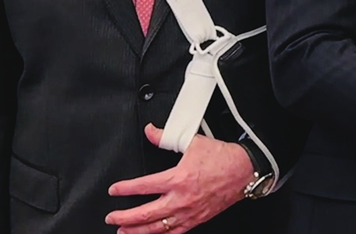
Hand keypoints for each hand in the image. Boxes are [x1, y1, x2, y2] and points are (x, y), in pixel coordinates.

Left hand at [105, 124, 254, 233]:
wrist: (244, 170)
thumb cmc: (222, 157)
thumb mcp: (192, 142)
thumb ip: (167, 137)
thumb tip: (151, 131)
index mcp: (178, 178)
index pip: (143, 186)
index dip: (125, 189)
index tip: (114, 190)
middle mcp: (181, 199)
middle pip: (145, 214)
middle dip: (124, 217)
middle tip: (111, 217)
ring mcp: (189, 212)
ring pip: (157, 228)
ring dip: (137, 231)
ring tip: (123, 232)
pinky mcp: (197, 219)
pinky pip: (175, 232)